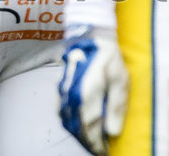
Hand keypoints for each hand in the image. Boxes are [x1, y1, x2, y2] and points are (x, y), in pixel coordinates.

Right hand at [59, 25, 128, 154]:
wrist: (89, 37)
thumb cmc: (108, 58)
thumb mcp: (120, 81)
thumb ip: (115, 106)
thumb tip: (112, 131)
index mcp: (85, 93)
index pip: (88, 127)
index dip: (95, 143)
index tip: (103, 151)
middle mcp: (70, 94)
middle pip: (75, 126)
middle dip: (86, 141)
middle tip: (97, 148)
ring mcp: (62, 90)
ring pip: (66, 119)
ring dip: (77, 133)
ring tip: (89, 139)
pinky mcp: (61, 87)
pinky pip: (61, 110)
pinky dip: (70, 122)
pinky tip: (78, 124)